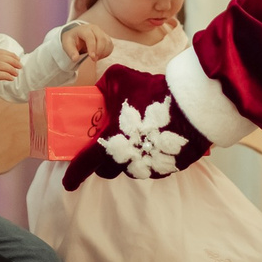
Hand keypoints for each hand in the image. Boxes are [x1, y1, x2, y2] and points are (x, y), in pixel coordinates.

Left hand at [62, 23, 112, 66]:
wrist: (76, 36)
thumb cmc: (72, 40)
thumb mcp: (67, 45)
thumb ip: (71, 52)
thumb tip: (75, 59)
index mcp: (84, 29)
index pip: (90, 37)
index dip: (92, 47)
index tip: (92, 57)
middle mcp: (94, 29)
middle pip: (101, 39)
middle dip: (99, 51)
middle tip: (93, 60)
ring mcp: (101, 32)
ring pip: (107, 42)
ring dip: (103, 53)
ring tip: (95, 58)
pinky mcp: (106, 37)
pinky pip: (110, 45)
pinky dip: (106, 52)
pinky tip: (99, 56)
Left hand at [62, 63, 214, 189]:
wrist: (192, 106)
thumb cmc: (152, 93)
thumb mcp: (119, 79)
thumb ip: (103, 87)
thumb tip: (98, 91)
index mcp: (109, 144)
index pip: (84, 166)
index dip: (73, 176)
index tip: (68, 183)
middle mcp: (126, 162)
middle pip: (106, 171)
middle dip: (103, 162)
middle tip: (108, 145)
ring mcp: (148, 168)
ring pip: (129, 169)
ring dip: (128, 158)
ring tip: (137, 137)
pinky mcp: (166, 169)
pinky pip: (150, 167)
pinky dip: (148, 157)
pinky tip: (155, 139)